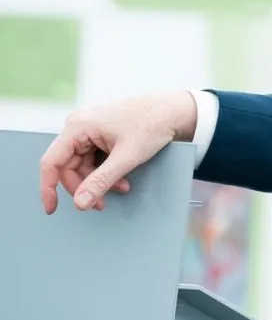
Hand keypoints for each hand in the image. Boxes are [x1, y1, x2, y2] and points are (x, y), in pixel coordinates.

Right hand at [39, 90, 198, 213]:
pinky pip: (93, 159)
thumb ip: (101, 181)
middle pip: (69, 167)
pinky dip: (105, 171)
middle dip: (86, 186)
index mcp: (78, 126)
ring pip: (82, 165)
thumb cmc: (153, 125)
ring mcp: (89, 129)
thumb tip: (81, 202)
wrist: (174, 110)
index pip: (52, 162)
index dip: (48, 187)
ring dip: (99, 180)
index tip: (52, 209)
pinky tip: (122, 177)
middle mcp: (79, 125)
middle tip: (103, 203)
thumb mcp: (127, 158)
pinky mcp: (100, 134)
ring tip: (122, 187)